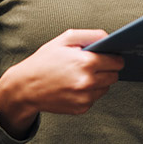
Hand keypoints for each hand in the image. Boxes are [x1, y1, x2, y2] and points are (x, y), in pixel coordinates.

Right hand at [0, 29, 124, 136]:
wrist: (25, 87)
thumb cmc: (44, 61)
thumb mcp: (65, 39)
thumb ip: (90, 35)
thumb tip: (110, 38)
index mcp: (86, 62)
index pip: (117, 61)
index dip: (114, 57)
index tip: (111, 56)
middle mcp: (88, 82)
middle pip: (114, 76)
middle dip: (108, 69)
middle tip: (94, 65)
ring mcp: (85, 97)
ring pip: (106, 88)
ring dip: (99, 82)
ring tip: (80, 75)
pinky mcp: (81, 108)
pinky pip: (95, 98)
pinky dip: (89, 92)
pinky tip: (74, 86)